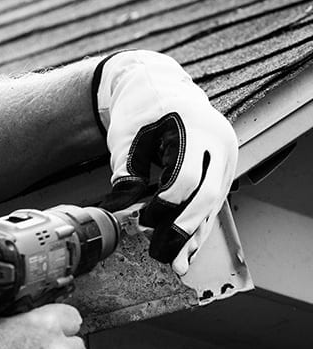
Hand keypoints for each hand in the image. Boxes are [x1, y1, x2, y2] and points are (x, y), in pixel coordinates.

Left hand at [93, 50, 237, 274]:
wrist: (155, 84)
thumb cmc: (139, 107)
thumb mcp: (127, 134)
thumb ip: (127, 168)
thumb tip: (123, 204)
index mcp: (195, 129)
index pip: (186, 177)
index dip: (164, 204)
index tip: (142, 220)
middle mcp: (218, 143)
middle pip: (208, 195)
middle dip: (185, 228)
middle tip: (163, 254)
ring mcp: (224, 157)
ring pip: (213, 204)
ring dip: (194, 235)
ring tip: (178, 264)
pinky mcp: (220, 169)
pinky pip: (212, 202)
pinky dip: (198, 225)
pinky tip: (189, 250)